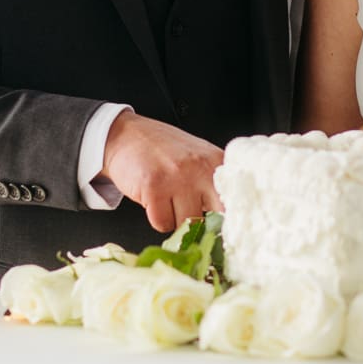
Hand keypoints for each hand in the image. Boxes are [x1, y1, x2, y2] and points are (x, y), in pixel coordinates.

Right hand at [101, 112, 223, 232]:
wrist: (127, 135)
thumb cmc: (163, 149)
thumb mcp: (198, 158)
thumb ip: (214, 183)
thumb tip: (228, 220)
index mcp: (217, 161)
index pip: (235, 202)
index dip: (229, 220)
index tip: (223, 228)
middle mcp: (201, 168)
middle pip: (214, 219)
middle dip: (203, 223)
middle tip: (190, 213)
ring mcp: (178, 178)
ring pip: (186, 224)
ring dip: (176, 219)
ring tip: (167, 199)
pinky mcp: (154, 188)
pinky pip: (162, 223)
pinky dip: (157, 218)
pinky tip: (154, 200)